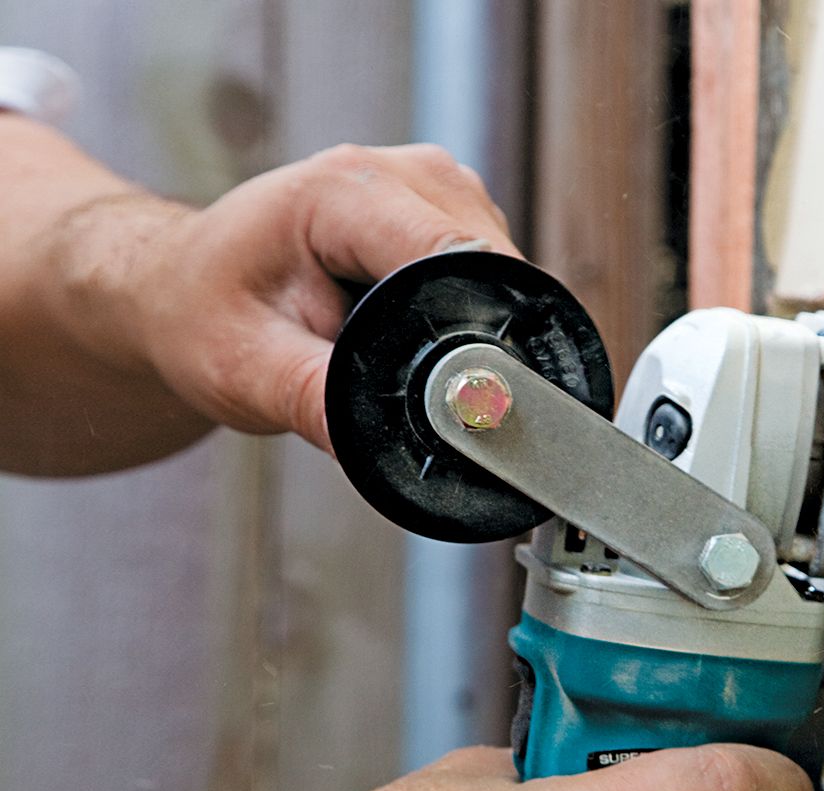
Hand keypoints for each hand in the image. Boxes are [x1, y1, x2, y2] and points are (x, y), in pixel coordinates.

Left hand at [56, 143, 515, 457]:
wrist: (184, 286)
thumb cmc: (204, 315)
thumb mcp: (243, 370)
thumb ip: (314, 400)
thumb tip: (383, 447)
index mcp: (347, 192)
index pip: (459, 256)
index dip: (481, 327)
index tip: (478, 394)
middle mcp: (407, 173)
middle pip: (493, 266)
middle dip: (474, 335)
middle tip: (415, 384)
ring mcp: (438, 185)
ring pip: (503, 270)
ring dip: (472, 322)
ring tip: (400, 348)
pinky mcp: (453, 210)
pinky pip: (492, 269)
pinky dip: (468, 309)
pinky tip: (413, 326)